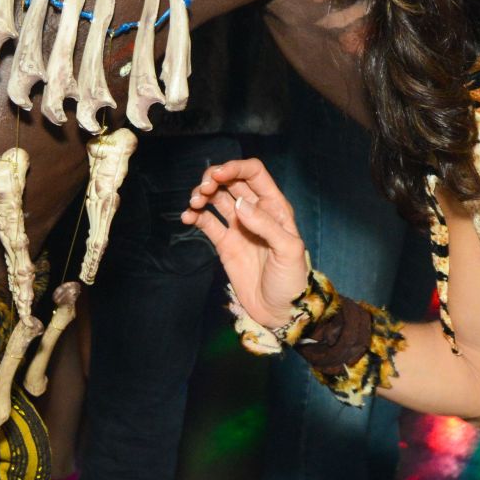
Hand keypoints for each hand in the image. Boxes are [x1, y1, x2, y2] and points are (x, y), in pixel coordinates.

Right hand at [182, 159, 308, 331]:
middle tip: (204, 190)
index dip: (235, 168)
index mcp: (274, 207)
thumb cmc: (292, 281)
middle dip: (214, 179)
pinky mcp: (224, 243)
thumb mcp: (288, 251)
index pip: (254, 174)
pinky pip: (206, 221)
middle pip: (231, 181)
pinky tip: (188, 217)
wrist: (280, 311)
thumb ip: (266, 225)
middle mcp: (255, 211)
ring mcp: (238, 226)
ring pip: (216, 198)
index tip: (217, 175)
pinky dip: (195, 215)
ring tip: (194, 203)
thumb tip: (239, 204)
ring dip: (202, 194)